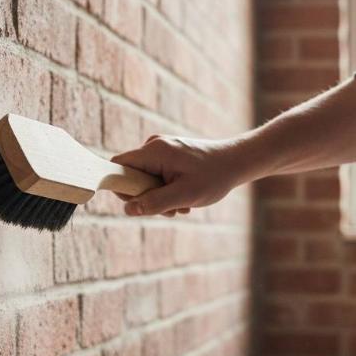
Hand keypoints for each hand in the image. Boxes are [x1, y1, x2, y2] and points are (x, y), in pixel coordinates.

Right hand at [111, 135, 244, 216]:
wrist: (237, 161)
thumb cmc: (214, 177)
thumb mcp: (184, 195)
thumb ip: (155, 202)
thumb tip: (129, 209)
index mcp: (154, 151)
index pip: (118, 166)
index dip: (120, 186)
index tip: (138, 203)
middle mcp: (153, 145)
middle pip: (131, 175)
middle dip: (146, 197)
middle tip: (169, 208)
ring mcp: (161, 149)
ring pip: (144, 179)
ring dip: (158, 196)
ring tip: (182, 204)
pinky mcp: (168, 155)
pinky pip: (155, 176)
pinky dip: (165, 190)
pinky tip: (184, 196)